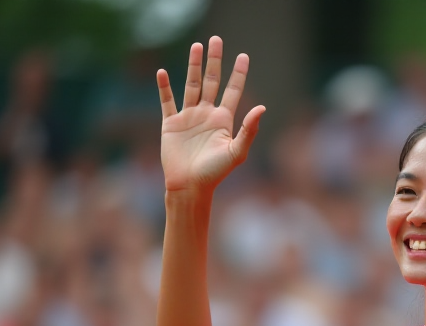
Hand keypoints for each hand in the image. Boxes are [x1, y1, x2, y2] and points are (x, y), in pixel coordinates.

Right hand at [156, 36, 264, 193]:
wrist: (190, 186)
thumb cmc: (215, 173)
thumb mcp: (236, 152)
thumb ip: (249, 130)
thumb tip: (262, 107)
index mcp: (224, 120)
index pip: (233, 90)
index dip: (238, 74)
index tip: (243, 56)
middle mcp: (207, 115)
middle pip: (211, 81)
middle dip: (214, 61)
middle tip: (216, 40)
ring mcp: (189, 118)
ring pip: (191, 85)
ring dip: (193, 66)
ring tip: (196, 46)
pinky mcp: (171, 124)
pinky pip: (167, 101)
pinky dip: (164, 87)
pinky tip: (162, 72)